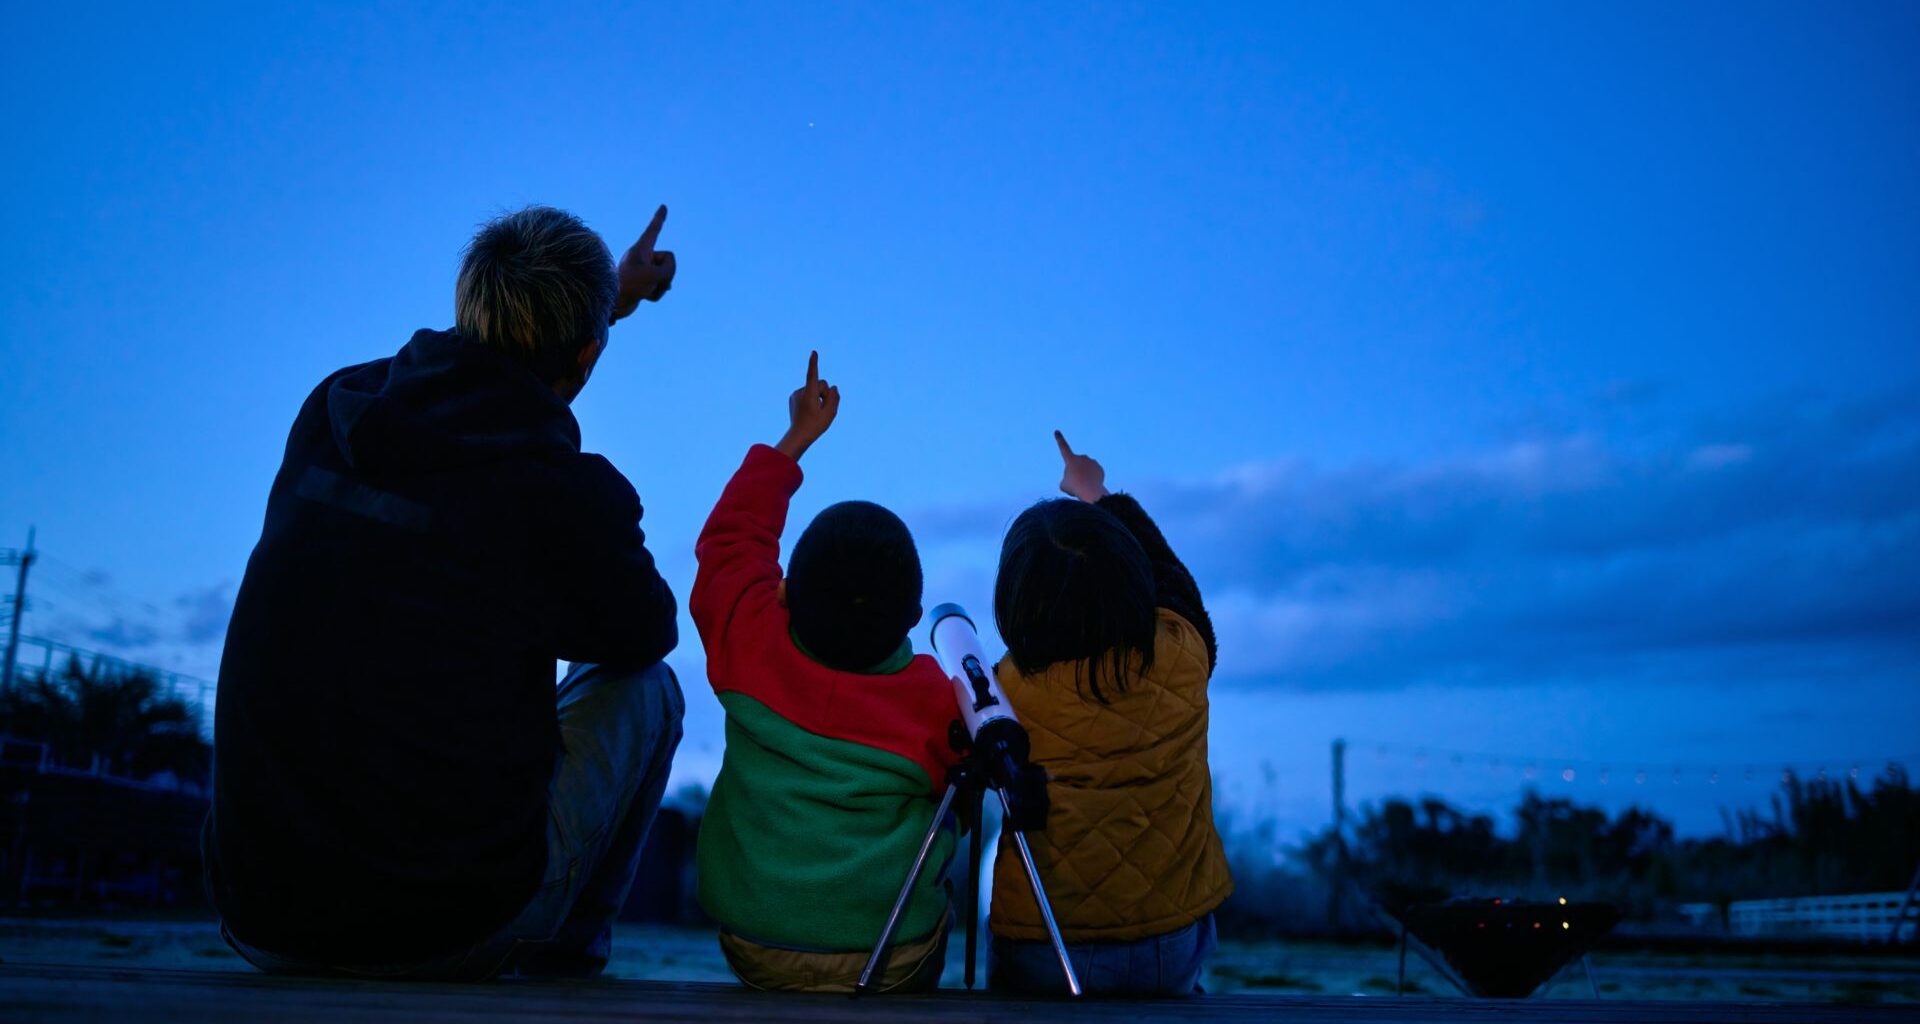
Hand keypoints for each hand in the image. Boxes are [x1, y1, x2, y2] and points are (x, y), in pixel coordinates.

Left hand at [610, 204, 675, 322]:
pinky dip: (655, 294)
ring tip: (644, 291)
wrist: (610, 304)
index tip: (663, 206)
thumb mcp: (655, 276)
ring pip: (665, 277)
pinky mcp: (641, 284)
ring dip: (660, 287)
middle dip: (667, 274)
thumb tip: (668, 281)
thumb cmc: (629, 286)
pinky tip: (644, 298)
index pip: (653, 230)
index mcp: (640, 249)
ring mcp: (643, 271)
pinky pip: (658, 288)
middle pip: (668, 261)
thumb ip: (669, 271)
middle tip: (652, 281)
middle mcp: (642, 257)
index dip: (659, 218)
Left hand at [775, 351, 840, 461]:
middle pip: (820, 384)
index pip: (812, 375)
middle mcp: (800, 392)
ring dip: (818, 397)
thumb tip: (834, 387)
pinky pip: (807, 393)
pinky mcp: (793, 398)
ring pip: (813, 389)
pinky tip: (809, 411)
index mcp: (808, 394)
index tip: (813, 352)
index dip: (814, 363)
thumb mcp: (830, 413)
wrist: (798, 436)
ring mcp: (795, 394)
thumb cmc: (815, 426)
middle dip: (824, 393)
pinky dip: (811, 399)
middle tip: (823, 409)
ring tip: (815, 412)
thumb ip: (834, 398)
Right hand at [1055, 430, 1108, 501]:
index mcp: (1070, 459)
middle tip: (1076, 482)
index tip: (1057, 431)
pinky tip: (1092, 484)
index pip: (1063, 447)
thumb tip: (1073, 479)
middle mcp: (1082, 457)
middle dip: (1076, 472)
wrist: (1090, 491)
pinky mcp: (1100, 468)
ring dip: (1084, 476)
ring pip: (1085, 470)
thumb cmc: (1074, 487)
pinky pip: (1094, 473)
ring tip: (1084, 485)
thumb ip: (1066, 480)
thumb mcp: (1064, 485)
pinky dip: (1092, 479)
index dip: (1059, 439)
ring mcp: (1092, 462)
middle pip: (1076, 465)